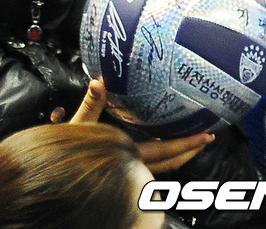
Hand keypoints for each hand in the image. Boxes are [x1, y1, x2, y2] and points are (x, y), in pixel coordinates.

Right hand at [65, 78, 213, 172]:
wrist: (59, 183)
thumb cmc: (67, 156)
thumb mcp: (78, 127)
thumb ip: (91, 104)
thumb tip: (99, 82)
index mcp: (126, 153)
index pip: (164, 150)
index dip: (187, 144)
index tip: (205, 136)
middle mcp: (132, 167)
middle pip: (170, 162)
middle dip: (191, 150)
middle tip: (207, 138)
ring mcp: (129, 174)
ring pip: (163, 168)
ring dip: (180, 156)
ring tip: (192, 144)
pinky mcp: (124, 174)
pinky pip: (151, 168)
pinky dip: (164, 159)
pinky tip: (162, 150)